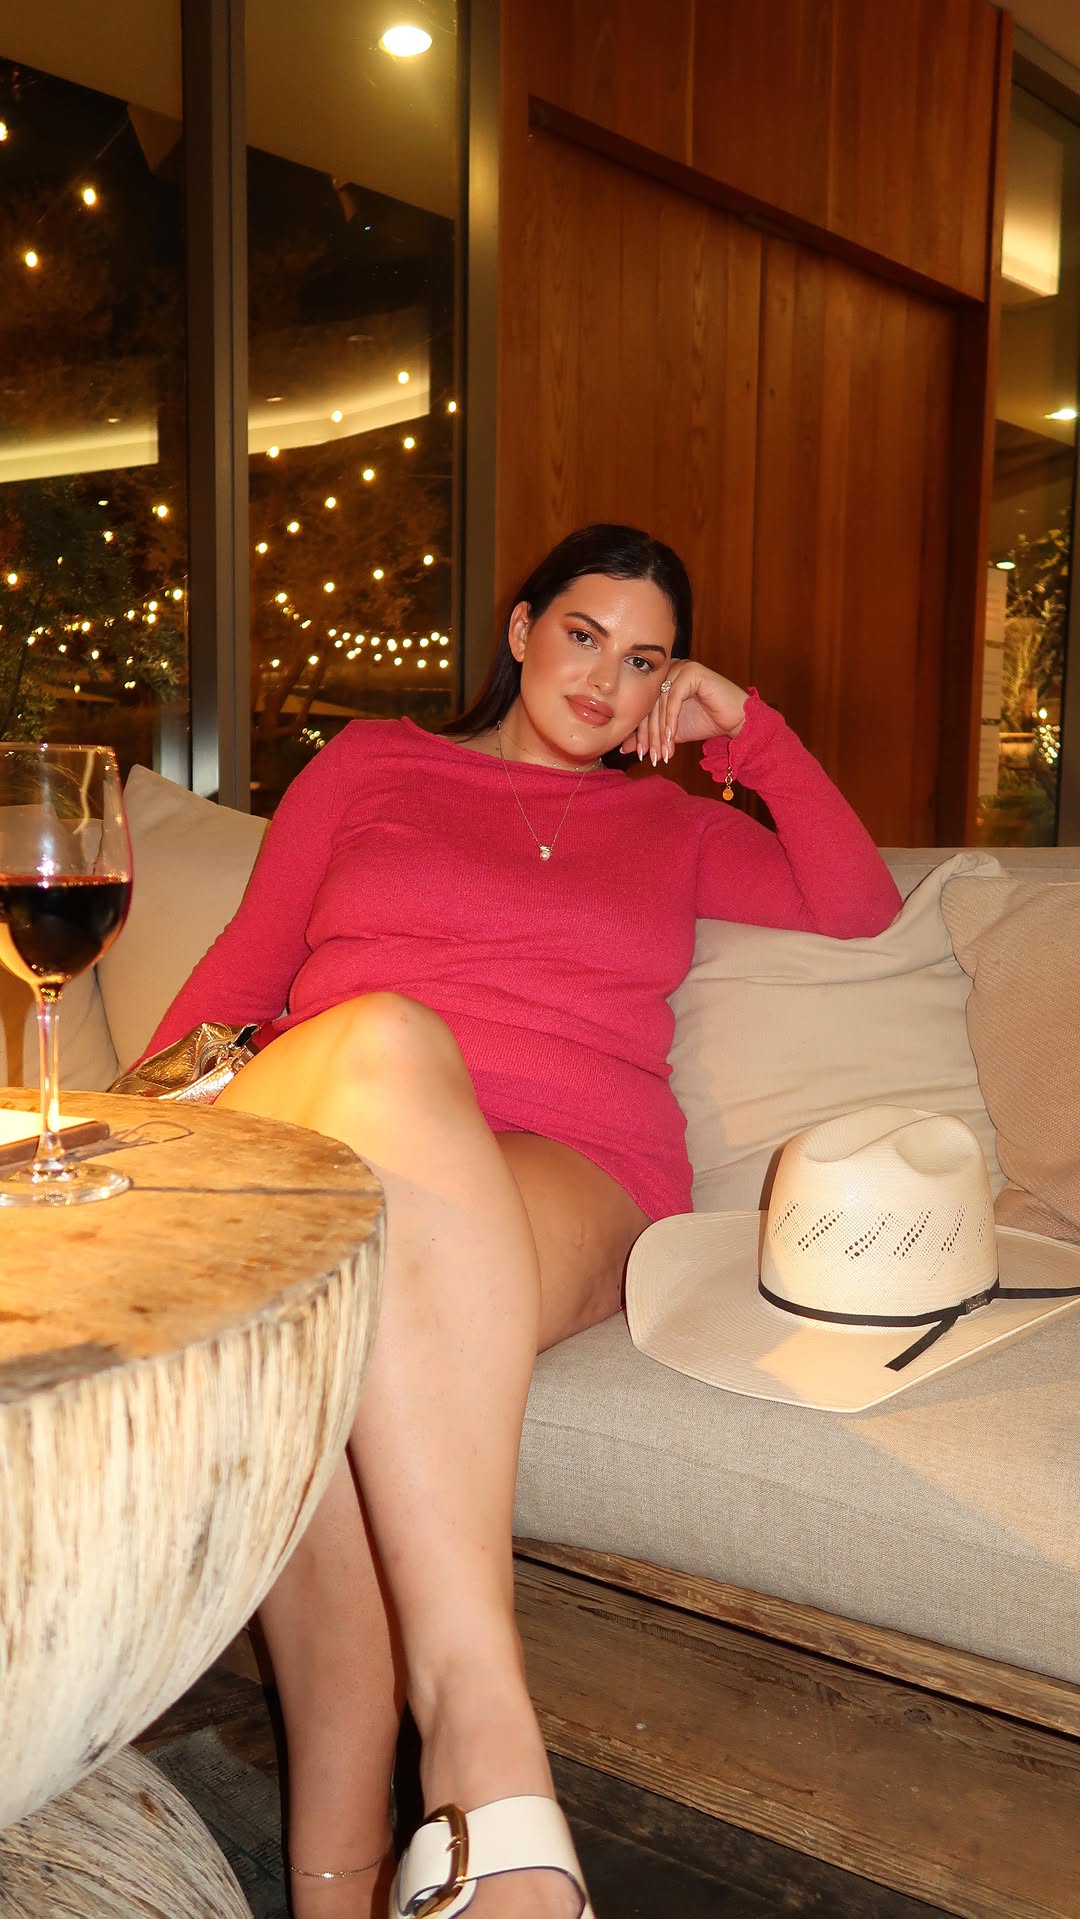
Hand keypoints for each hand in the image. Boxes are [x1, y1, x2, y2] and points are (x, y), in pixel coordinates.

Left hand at [620, 661, 748, 764]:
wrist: (735, 720)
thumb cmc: (705, 722)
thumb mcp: (669, 732)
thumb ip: (648, 735)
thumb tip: (621, 747)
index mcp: (661, 679)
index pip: (643, 707)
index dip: (640, 732)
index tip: (640, 754)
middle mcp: (669, 669)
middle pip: (650, 705)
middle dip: (649, 735)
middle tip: (650, 756)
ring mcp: (681, 667)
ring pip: (660, 703)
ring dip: (660, 732)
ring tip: (662, 752)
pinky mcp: (692, 671)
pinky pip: (674, 697)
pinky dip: (671, 719)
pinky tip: (671, 737)